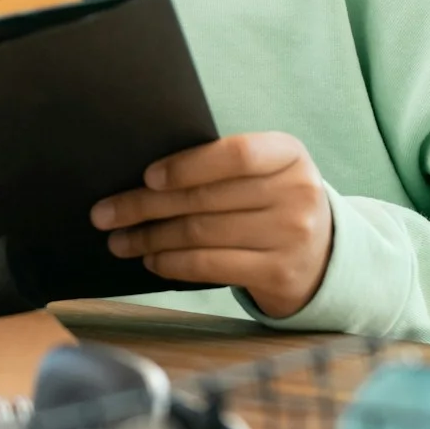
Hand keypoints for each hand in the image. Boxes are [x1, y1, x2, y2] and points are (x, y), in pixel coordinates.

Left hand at [91, 132, 333, 318]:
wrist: (324, 254)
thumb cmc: (272, 201)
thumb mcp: (264, 172)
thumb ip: (220, 166)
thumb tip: (143, 177)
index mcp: (289, 154)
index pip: (235, 154)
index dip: (187, 166)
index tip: (147, 176)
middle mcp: (296, 193)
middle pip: (205, 199)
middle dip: (145, 206)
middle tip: (104, 213)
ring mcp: (292, 237)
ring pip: (202, 234)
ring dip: (150, 238)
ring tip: (118, 239)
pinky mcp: (280, 274)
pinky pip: (211, 266)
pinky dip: (173, 263)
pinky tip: (151, 259)